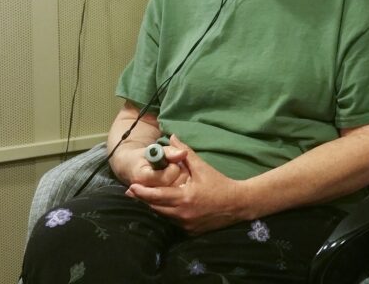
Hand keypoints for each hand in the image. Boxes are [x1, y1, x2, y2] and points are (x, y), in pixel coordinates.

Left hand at [124, 135, 248, 233]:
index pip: (156, 196)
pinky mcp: (190, 231)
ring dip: (155, 206)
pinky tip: (164, 205)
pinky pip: (173, 222)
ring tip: (145, 196)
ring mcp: (186, 225)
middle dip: (144, 199)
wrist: (238, 204)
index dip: (142, 192)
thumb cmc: (220, 184)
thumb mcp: (202, 167)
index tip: (131, 187)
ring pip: (163, 216)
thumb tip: (172, 136)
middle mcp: (183, 214)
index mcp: (185, 197)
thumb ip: (185, 152)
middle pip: (156, 208)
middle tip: (132, 191)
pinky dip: (168, 213)